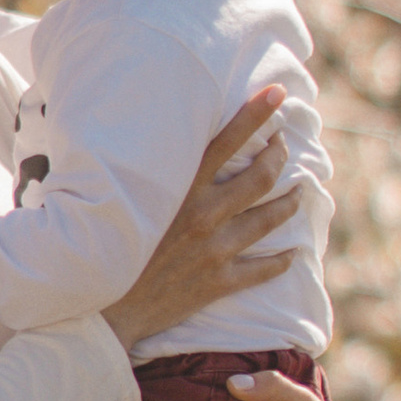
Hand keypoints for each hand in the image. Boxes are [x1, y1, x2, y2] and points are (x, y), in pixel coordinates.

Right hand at [100, 93, 296, 356]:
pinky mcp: (218, 282)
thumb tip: (133, 134)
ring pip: (269, 219)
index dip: (256, 113)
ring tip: (300, 192)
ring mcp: (214, 249)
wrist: (101, 308)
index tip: (278, 93)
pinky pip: (263, 269)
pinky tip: (293, 253)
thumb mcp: (117, 196)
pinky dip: (282, 260)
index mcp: (179, 188)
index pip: (227, 140)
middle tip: (284, 144)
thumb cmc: (100, 242)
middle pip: (260, 177)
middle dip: (279, 155)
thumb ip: (137, 169)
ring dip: (290, 202)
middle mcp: (203, 214)